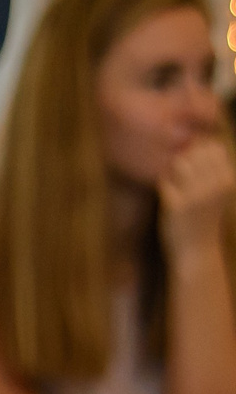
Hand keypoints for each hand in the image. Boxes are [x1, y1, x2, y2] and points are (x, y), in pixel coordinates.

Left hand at [159, 137, 234, 261]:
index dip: (200, 150)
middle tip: (182, 178)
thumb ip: (212, 169)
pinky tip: (169, 196)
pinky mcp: (176, 206)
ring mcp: (196, 195)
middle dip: (185, 158)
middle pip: (196, 152)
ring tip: (176, 186)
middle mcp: (215, 185)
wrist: (197, 252)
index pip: (214, 148)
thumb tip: (196, 142)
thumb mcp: (217, 192)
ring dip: (173, 171)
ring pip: (179, 162)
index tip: (194, 166)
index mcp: (228, 180)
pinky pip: (164, 181)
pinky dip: (164, 185)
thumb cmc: (205, 218)